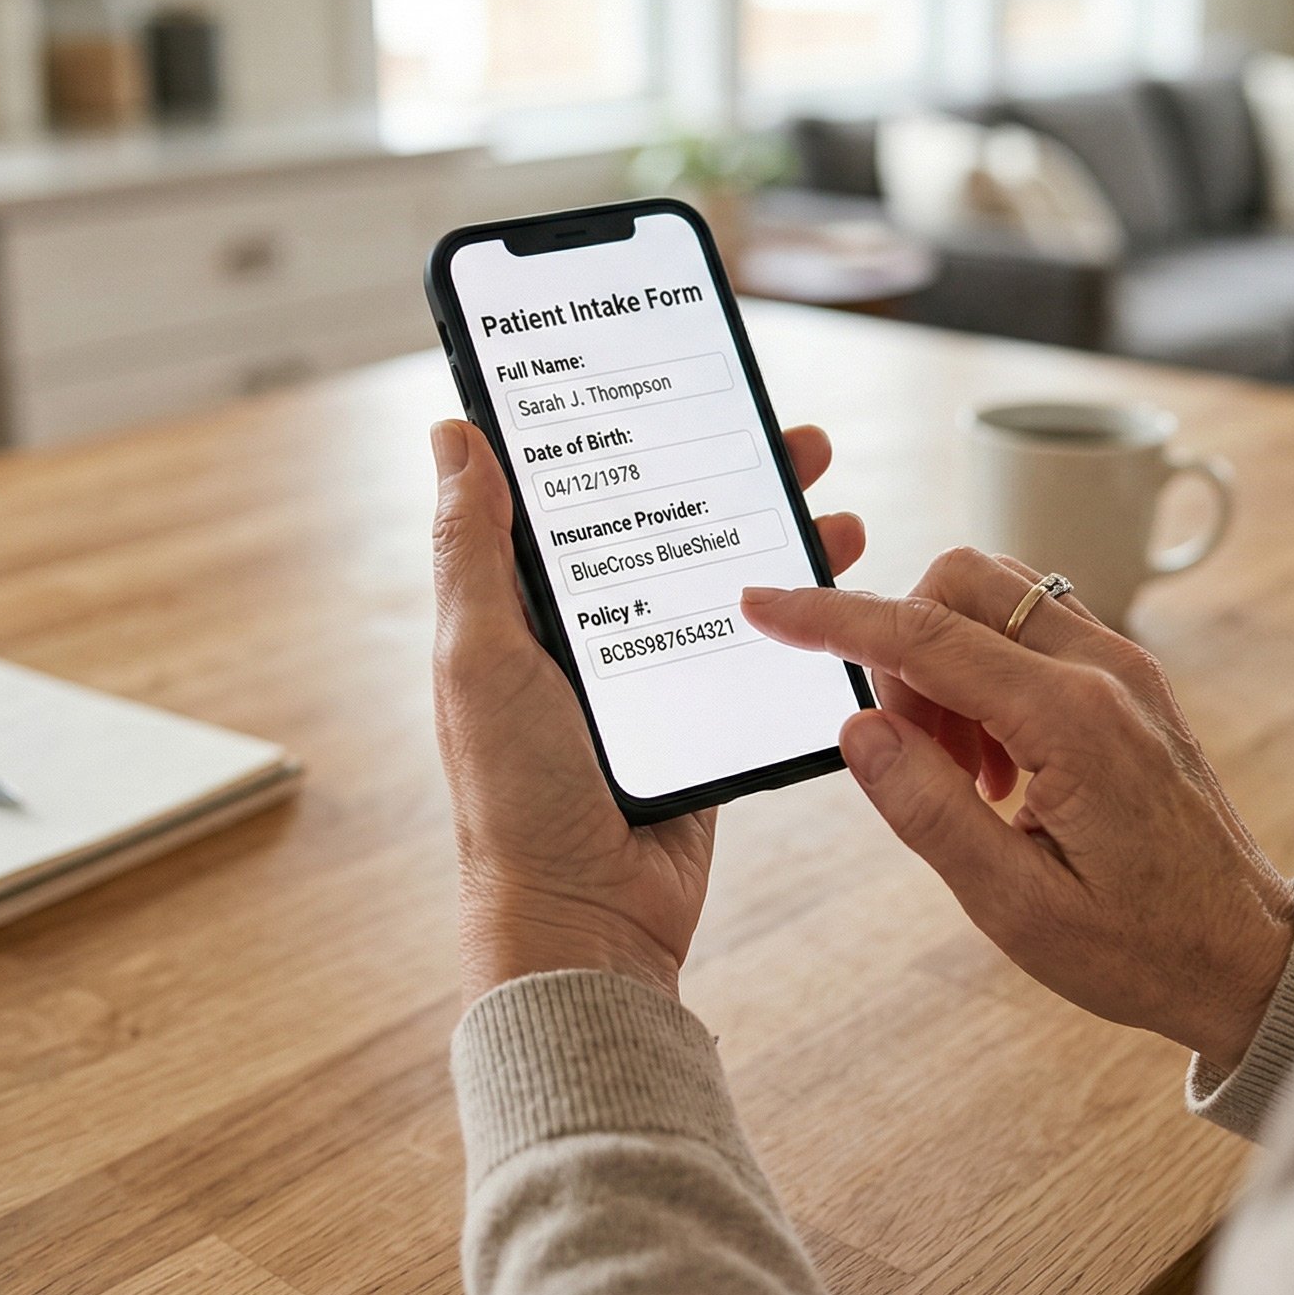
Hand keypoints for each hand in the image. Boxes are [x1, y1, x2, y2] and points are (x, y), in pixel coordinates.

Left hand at [429, 419, 864, 1000]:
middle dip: (728, 470)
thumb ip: (474, 550)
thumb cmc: (516, 799)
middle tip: (787, 429)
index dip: (616, 432)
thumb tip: (456, 435)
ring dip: (779, 533)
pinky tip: (837, 585)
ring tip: (830, 500)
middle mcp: (589, 634)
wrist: (589, 918)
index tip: (664, 376)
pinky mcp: (704, 719)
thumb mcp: (483, 658)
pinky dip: (799, 613)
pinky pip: (757, 649)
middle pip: (666, 524)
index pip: (570, 495)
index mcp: (522, 610)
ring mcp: (652, 676)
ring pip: (722, 578)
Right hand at [739, 549, 1293, 1072]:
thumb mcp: (1016, 906)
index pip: (926, 636)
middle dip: (903, 650)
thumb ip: (930, 811)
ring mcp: (1128, 669)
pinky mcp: (1133, 683)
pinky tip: (1000, 769)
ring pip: (998, 600)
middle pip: (962, 585)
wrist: (1245, 954)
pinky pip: (1036, 634)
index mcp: (1075, 720)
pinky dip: (991, 675)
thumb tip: (858, 730)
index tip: (764, 605)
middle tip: (914, 758)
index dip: (832, 617)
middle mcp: (1108, 671)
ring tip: (965, 777)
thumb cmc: (1142, 946)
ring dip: (948, 664)